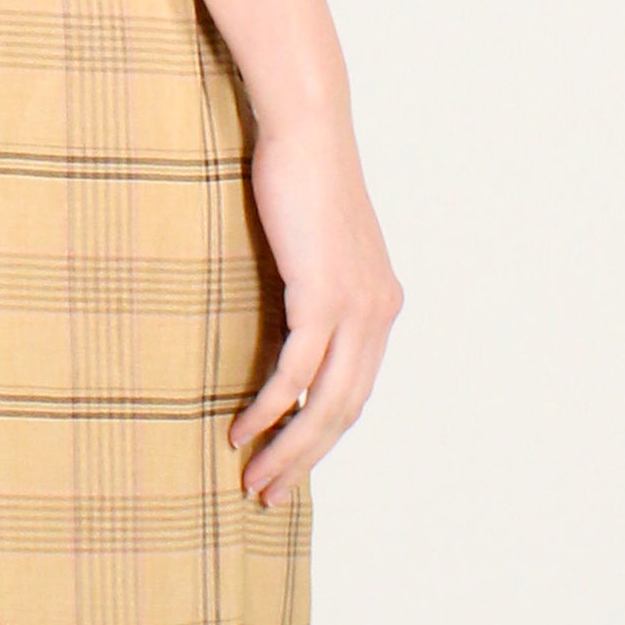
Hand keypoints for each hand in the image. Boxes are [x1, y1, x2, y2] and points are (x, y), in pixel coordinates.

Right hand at [229, 109, 402, 505]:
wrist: (308, 129)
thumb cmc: (300, 184)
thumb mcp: (314, 252)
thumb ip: (313, 297)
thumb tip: (288, 335)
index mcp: (381, 308)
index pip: (355, 396)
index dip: (320, 442)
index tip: (286, 472)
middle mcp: (380, 313)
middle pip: (344, 413)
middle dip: (304, 461)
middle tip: (267, 495)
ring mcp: (357, 306)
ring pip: (325, 403)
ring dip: (287, 448)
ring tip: (253, 477)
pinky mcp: (324, 295)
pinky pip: (296, 372)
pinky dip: (269, 407)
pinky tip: (242, 429)